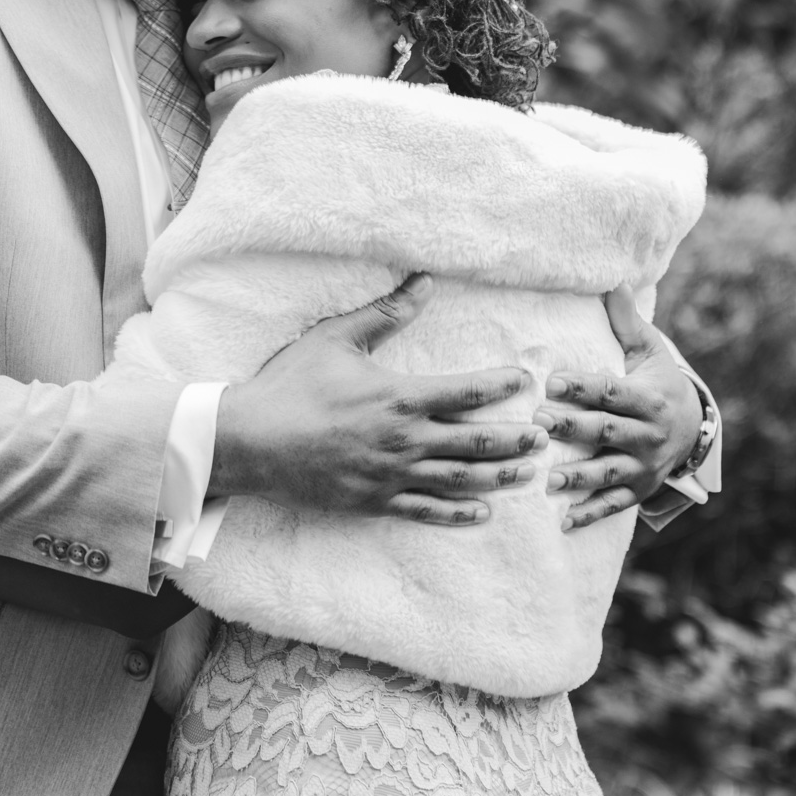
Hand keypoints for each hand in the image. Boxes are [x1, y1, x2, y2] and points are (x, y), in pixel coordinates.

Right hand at [210, 274, 546, 524]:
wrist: (249, 442)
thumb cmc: (291, 385)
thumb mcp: (337, 338)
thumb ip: (386, 312)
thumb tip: (425, 281)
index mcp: (399, 396)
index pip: (466, 391)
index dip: (501, 386)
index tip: (526, 382)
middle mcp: (403, 440)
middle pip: (475, 442)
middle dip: (515, 440)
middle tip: (546, 437)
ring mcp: (389, 476)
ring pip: (458, 481)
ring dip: (499, 478)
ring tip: (529, 475)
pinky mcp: (372, 502)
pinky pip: (424, 511)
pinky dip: (457, 514)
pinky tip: (482, 513)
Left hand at [532, 284, 703, 531]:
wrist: (695, 428)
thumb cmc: (659, 381)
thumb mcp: (650, 351)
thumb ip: (627, 323)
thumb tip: (613, 282)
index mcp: (649, 398)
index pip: (611, 392)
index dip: (583, 388)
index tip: (551, 383)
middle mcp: (649, 435)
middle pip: (607, 431)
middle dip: (574, 429)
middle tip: (538, 423)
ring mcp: (644, 466)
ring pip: (609, 472)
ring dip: (579, 476)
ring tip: (548, 478)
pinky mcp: (638, 490)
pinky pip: (613, 505)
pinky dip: (589, 513)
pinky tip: (563, 520)